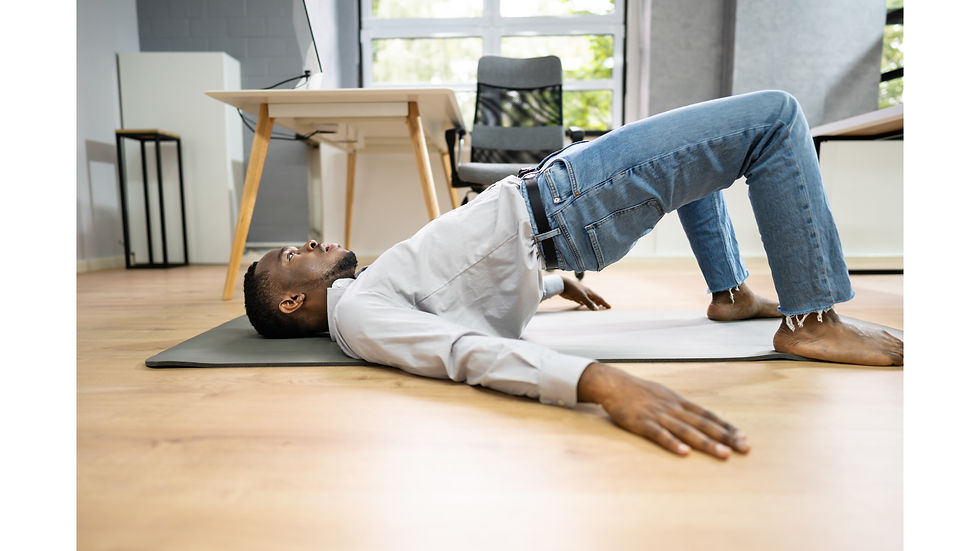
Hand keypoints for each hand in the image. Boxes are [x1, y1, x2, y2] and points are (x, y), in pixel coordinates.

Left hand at [560, 277, 610, 310]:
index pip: (599, 298)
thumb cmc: (572, 289)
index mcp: (589, 292)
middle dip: (600, 303)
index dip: (604, 303)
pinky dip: (584, 303)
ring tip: (596, 307)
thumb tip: (597, 309)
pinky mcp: (574, 296)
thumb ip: (589, 302)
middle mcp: (586, 293)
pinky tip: (582, 305)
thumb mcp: (581, 296)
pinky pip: (581, 301)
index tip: (609, 307)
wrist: (562, 284)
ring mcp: (580, 294)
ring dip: (593, 303)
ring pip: (589, 300)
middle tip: (605, 307)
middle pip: (595, 299)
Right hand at [577, 363, 749, 458]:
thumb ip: (681, 408)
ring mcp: (658, 415)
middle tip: (744, 448)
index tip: (743, 438)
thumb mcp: (665, 396)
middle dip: (725, 437)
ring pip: (686, 431)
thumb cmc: (639, 392)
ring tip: (723, 454)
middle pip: (703, 424)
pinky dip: (672, 443)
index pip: (708, 416)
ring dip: (706, 443)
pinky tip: (683, 453)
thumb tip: (700, 418)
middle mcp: (673, 408)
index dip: (726, 427)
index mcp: (679, 403)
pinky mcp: (642, 423)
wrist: (613, 384)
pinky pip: (659, 434)